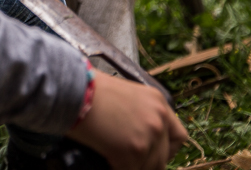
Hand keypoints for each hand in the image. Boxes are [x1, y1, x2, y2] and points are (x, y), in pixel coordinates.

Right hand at [65, 71, 187, 169]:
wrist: (72, 89)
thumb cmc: (88, 88)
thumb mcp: (123, 93)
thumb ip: (138, 112)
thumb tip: (134, 133)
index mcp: (157, 102)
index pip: (178, 136)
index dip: (167, 149)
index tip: (154, 153)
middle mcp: (158, 120)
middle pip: (164, 157)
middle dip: (146, 162)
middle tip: (130, 159)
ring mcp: (147, 138)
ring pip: (148, 168)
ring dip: (132, 166)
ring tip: (114, 159)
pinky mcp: (132, 153)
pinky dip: (116, 168)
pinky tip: (106, 162)